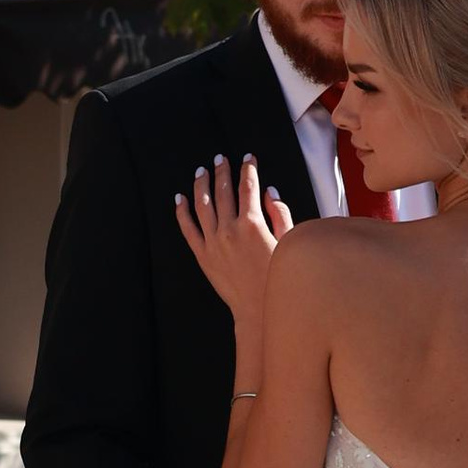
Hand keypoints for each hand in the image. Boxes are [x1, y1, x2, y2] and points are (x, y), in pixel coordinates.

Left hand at [175, 153, 293, 320]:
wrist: (258, 309)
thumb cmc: (277, 278)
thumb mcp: (287, 242)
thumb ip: (279, 213)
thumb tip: (269, 192)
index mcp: (253, 224)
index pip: (249, 186)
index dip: (248, 168)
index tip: (248, 158)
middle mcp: (230, 229)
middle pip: (224, 191)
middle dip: (223, 171)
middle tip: (221, 158)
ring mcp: (213, 242)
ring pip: (203, 204)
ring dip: (201, 184)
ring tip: (201, 171)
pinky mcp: (202, 255)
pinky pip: (187, 228)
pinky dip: (182, 211)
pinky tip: (179, 198)